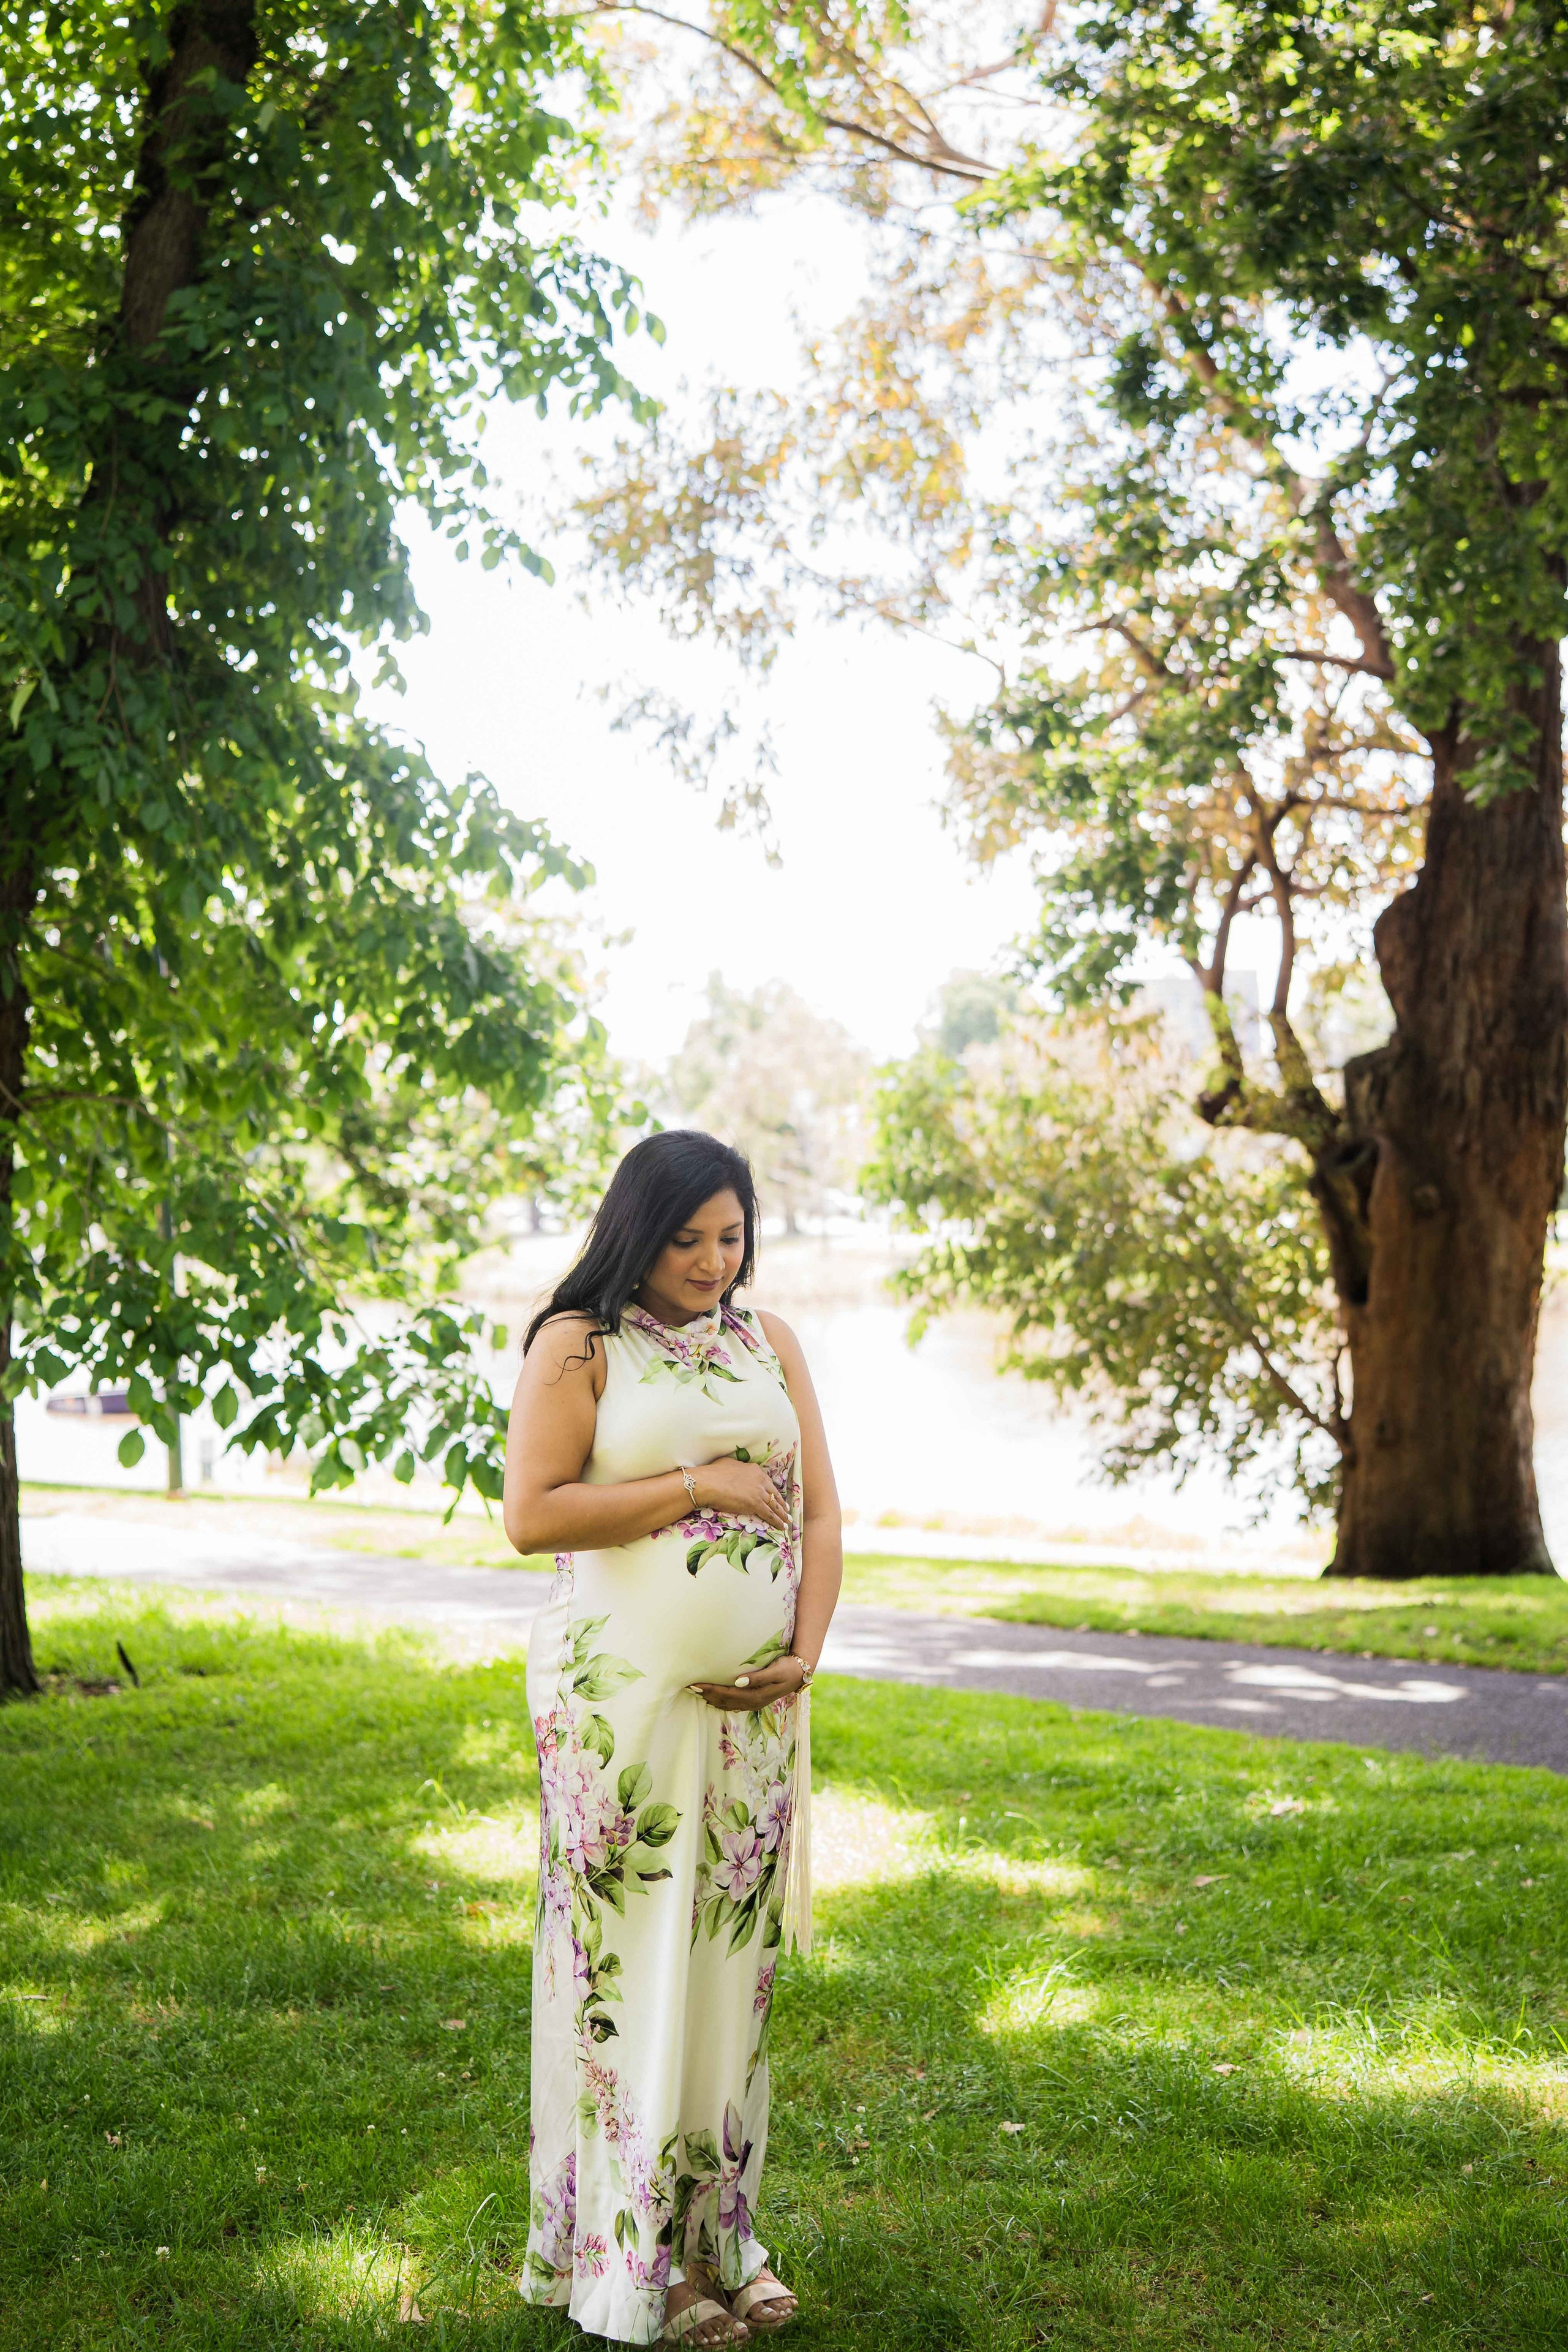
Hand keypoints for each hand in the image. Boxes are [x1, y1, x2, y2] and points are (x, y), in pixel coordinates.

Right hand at [688, 1456, 789, 1531]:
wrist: (708, 1483)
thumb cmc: (713, 1473)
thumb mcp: (729, 1464)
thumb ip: (738, 1468)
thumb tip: (736, 1470)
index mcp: (754, 1470)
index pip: (767, 1482)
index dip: (772, 1490)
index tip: (775, 1496)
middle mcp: (760, 1480)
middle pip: (774, 1493)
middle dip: (781, 1503)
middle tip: (786, 1510)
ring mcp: (759, 1492)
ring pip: (775, 1505)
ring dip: (782, 1514)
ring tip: (787, 1520)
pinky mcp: (755, 1504)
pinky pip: (770, 1514)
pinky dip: (777, 1521)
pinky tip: (782, 1526)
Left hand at [690, 1654, 807, 1711]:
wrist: (800, 1674)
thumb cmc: (788, 1668)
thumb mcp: (775, 1670)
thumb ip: (758, 1677)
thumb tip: (738, 1682)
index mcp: (756, 1695)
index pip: (727, 1694)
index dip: (710, 1690)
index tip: (696, 1684)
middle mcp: (752, 1702)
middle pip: (724, 1701)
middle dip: (706, 1694)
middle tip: (689, 1687)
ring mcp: (754, 1702)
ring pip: (728, 1704)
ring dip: (711, 1699)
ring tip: (696, 1693)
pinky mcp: (755, 1699)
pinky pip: (734, 1704)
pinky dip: (721, 1701)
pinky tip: (713, 1699)